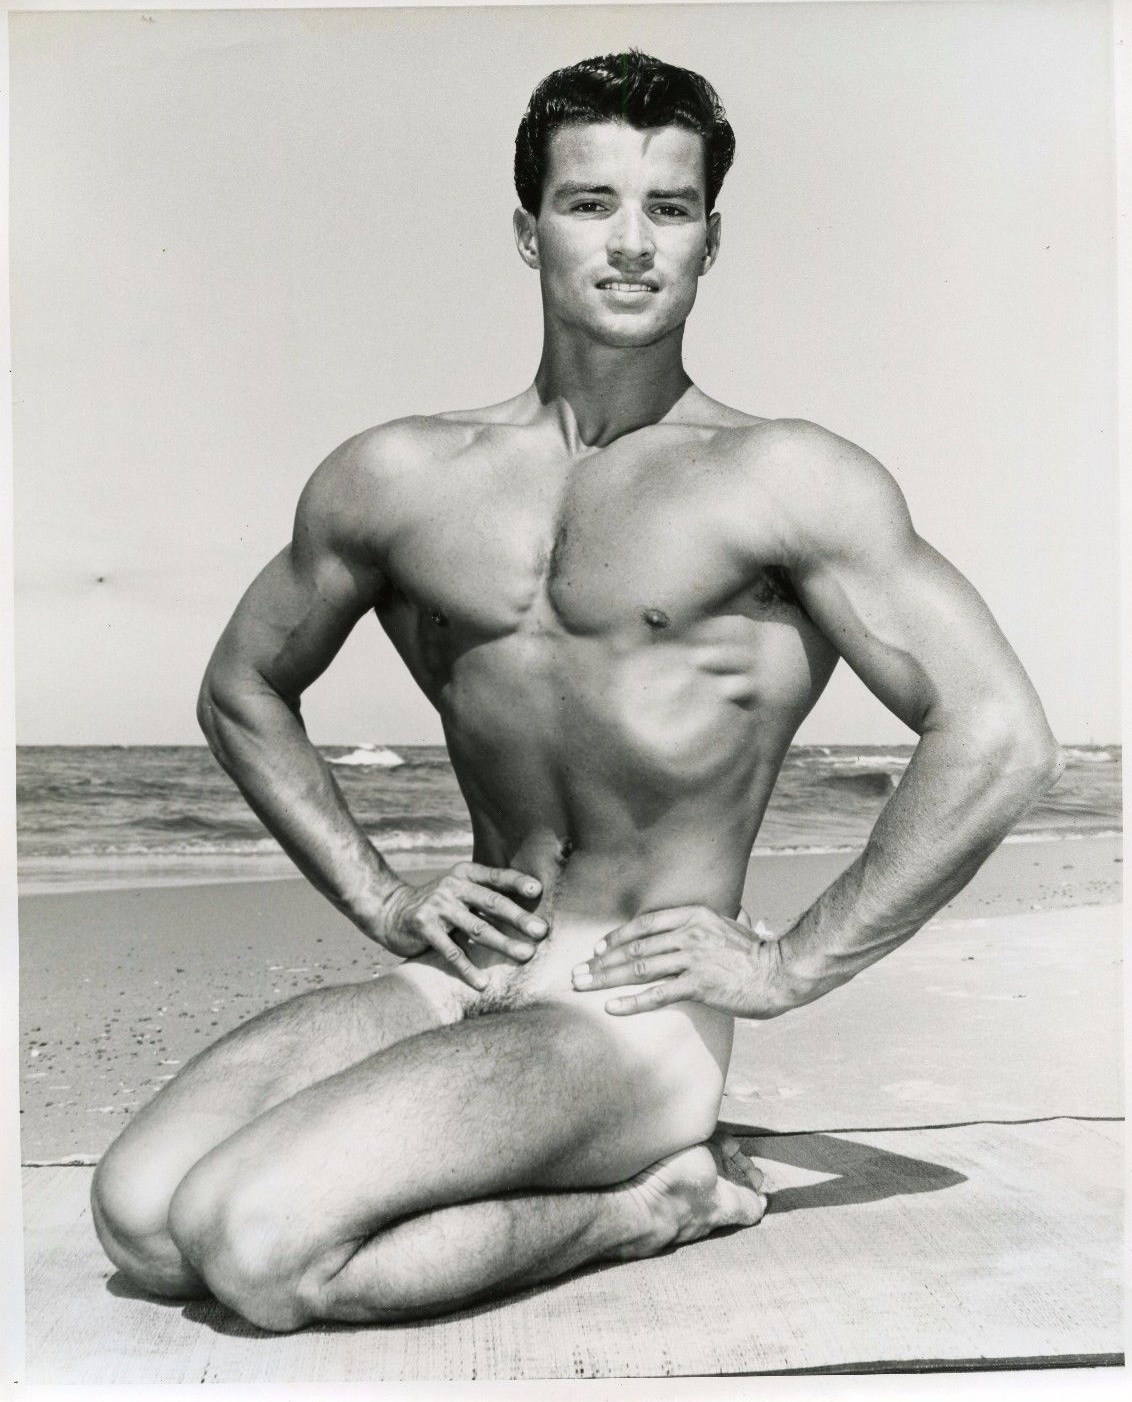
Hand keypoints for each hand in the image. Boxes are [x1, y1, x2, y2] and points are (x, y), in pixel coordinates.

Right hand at [376, 862, 545, 989]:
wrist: (390, 910)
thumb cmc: (437, 904)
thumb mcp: (458, 890)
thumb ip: (484, 896)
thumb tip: (526, 914)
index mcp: (465, 874)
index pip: (495, 877)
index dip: (516, 882)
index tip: (537, 890)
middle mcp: (452, 886)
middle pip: (491, 903)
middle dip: (519, 918)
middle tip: (541, 931)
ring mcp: (437, 906)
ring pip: (477, 928)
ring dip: (503, 943)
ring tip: (525, 955)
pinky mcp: (424, 928)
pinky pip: (451, 952)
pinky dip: (467, 970)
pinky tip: (482, 984)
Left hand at [571, 904, 793, 1017]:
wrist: (777, 972)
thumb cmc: (753, 952)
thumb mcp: (724, 925)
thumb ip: (700, 924)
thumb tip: (682, 924)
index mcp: (692, 916)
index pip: (643, 924)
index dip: (616, 937)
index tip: (597, 949)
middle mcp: (687, 934)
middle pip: (634, 948)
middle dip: (601, 961)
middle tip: (577, 973)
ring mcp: (691, 960)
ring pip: (638, 969)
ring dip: (606, 979)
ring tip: (584, 987)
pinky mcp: (697, 986)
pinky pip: (656, 994)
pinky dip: (631, 1002)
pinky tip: (612, 1008)